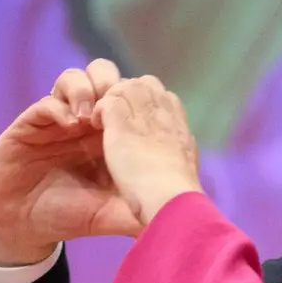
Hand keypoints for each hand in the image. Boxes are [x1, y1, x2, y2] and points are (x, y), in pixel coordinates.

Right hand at [0, 60, 138, 265]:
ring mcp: (57, 121)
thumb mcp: (113, 215)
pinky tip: (69, 125)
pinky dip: (59, 107)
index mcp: (109, 135)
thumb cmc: (71, 217)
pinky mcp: (29, 126)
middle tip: (115, 102)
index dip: (137, 97)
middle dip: (112, 82)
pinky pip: (46, 103)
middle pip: (104, 77)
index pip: (128, 99)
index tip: (143, 115)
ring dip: (85, 88)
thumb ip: (142, 212)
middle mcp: (84, 122)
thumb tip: (181, 221)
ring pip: (73, 78)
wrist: (26, 229)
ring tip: (88, 116)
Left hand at [95, 75, 202, 225]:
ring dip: (111, 101)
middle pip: (143, 83)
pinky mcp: (122, 121)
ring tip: (102, 123)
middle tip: (113, 119)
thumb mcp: (185, 168)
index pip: (162, 95)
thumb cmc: (177, 196)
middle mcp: (164, 111)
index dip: (145, 103)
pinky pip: (107, 100)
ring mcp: (144, 113)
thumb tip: (180, 155)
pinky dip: (99, 111)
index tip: (135, 121)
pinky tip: (96, 127)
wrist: (169, 199)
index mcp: (180, 124)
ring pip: (124, 86)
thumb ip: (177, 153)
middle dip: (126, 95)